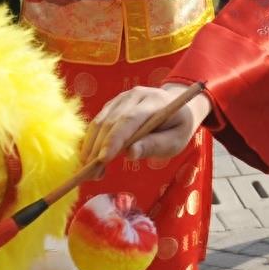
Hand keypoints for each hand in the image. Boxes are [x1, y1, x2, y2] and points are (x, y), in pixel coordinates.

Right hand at [81, 83, 211, 165]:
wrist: (178, 107)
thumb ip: (154, 145)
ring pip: (100, 121)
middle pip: (111, 121)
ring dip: (91, 146)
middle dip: (99, 148)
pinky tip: (91, 158)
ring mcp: (122, 98)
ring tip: (90, 171)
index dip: (115, 139)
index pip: (130, 119)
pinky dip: (92, 141)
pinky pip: (98, 122)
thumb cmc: (177, 127)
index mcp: (155, 102)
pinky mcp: (113, 104)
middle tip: (92, 173)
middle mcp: (135, 95)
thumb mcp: (175, 141)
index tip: (103, 159)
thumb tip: (130, 153)